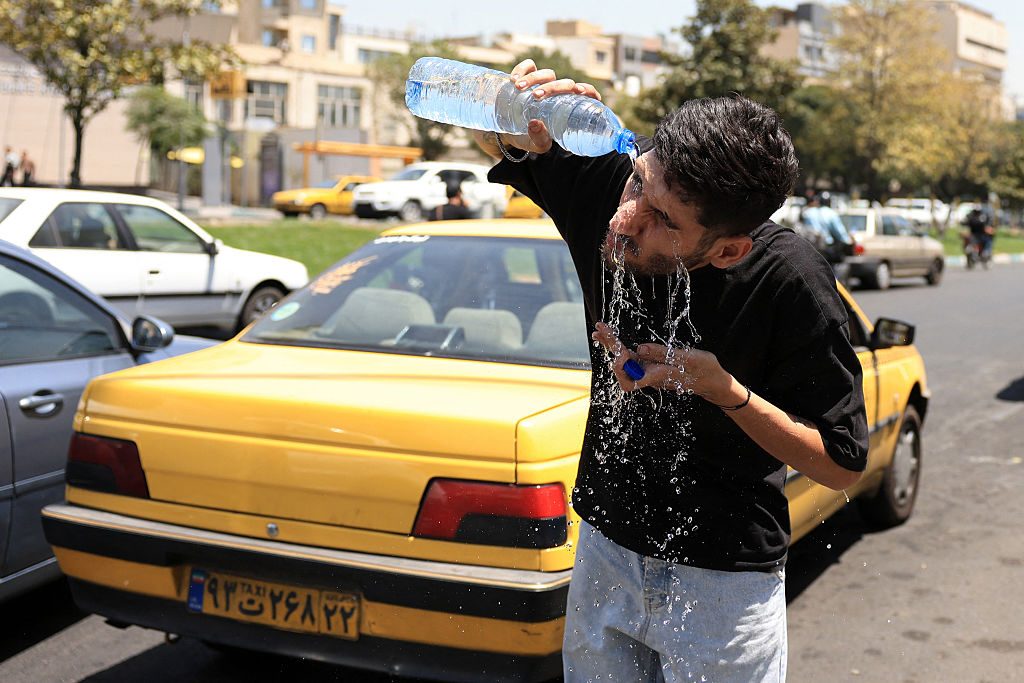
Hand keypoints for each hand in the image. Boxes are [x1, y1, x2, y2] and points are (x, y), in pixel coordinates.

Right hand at [474, 59, 604, 157]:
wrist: (507, 133)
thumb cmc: (528, 139)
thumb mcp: (537, 144)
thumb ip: (539, 140)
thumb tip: (535, 123)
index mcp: (568, 111)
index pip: (587, 96)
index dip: (587, 90)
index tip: (578, 91)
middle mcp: (559, 96)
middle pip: (565, 83)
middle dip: (552, 87)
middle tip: (536, 96)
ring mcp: (544, 85)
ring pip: (547, 74)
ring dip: (534, 78)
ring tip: (519, 88)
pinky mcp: (528, 79)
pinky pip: (529, 66)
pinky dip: (522, 68)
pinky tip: (514, 79)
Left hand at [592, 322, 734, 402]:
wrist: (712, 379)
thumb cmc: (702, 369)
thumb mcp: (687, 358)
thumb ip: (663, 354)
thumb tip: (640, 349)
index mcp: (656, 376)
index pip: (629, 378)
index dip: (619, 366)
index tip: (617, 350)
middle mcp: (648, 375)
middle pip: (621, 366)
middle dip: (610, 347)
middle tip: (599, 329)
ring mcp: (648, 369)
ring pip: (624, 359)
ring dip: (611, 345)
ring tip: (600, 330)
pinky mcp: (651, 363)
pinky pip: (631, 356)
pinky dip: (620, 346)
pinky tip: (613, 337)